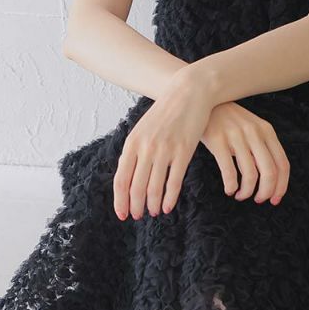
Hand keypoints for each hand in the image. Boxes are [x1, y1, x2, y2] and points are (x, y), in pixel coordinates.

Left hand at [113, 72, 213, 219]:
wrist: (188, 92)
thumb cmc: (165, 112)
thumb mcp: (143, 128)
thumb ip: (135, 150)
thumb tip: (129, 175)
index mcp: (132, 143)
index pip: (121, 179)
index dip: (120, 201)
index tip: (122, 214)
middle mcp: (145, 148)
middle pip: (136, 187)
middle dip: (136, 206)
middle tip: (138, 216)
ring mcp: (164, 150)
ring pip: (154, 187)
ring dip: (153, 204)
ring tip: (154, 212)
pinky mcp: (183, 151)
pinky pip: (174, 181)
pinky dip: (170, 198)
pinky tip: (169, 207)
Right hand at [200, 102, 290, 207]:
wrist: (203, 100)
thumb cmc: (228, 120)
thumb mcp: (251, 129)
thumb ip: (262, 148)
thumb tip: (270, 180)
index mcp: (267, 131)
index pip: (282, 164)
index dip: (281, 186)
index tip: (274, 200)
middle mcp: (255, 133)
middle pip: (270, 172)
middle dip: (266, 192)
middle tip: (258, 200)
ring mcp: (236, 136)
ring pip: (250, 175)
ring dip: (247, 192)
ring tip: (240, 195)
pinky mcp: (218, 141)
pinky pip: (229, 172)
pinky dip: (231, 186)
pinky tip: (229, 189)